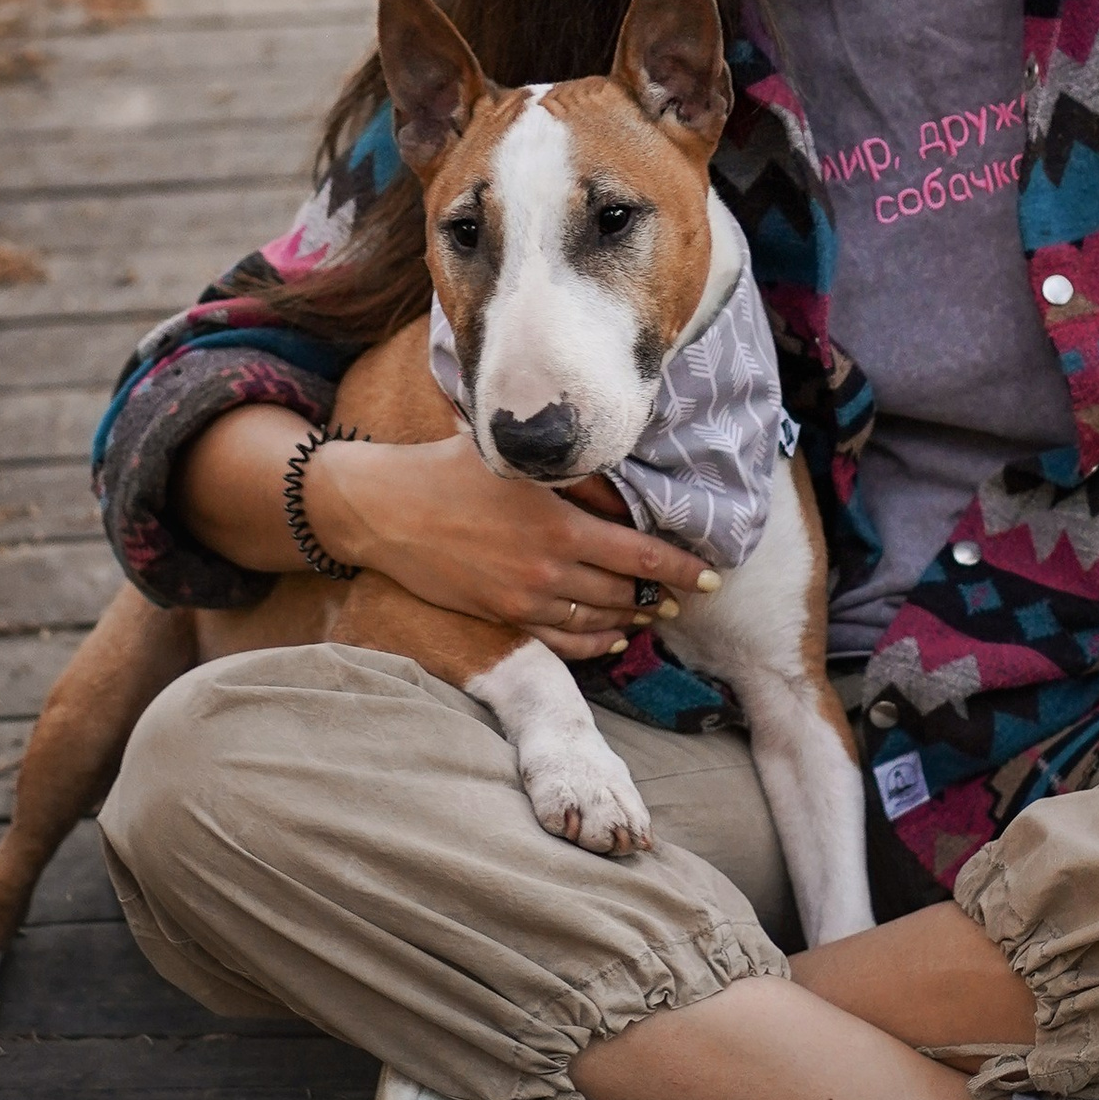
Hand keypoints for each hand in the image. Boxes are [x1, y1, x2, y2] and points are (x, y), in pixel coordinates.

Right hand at [307, 433, 718, 656]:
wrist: (386, 510)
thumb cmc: (451, 468)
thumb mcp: (516, 455)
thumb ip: (570, 467)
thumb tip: (617, 468)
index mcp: (561, 525)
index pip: (641, 558)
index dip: (682, 571)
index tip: (713, 577)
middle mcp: (548, 569)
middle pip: (625, 596)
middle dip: (664, 599)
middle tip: (689, 595)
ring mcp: (523, 600)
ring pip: (596, 622)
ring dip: (632, 621)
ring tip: (657, 615)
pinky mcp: (501, 616)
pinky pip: (560, 640)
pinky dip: (593, 644)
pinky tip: (612, 640)